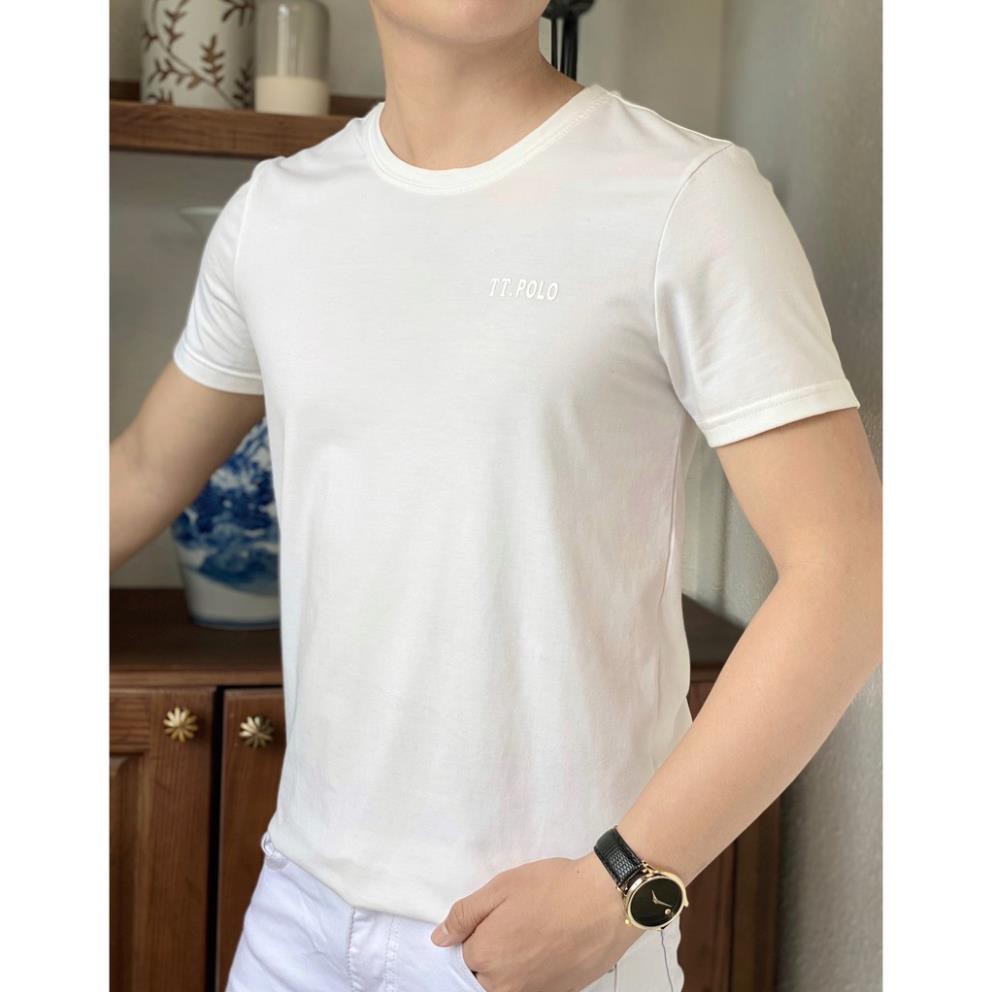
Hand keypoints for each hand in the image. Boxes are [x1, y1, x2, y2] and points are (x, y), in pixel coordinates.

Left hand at [430, 853, 641, 991]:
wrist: (606, 901)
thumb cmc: (552, 888)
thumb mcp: (501, 887)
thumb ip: (465, 914)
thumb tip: (440, 938)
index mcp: (485, 957)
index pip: (465, 953)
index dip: (481, 930)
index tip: (500, 914)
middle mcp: (505, 986)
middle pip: (486, 974)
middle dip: (496, 949)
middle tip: (522, 920)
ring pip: (511, 983)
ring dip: (518, 962)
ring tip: (540, 931)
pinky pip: (536, 986)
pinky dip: (540, 969)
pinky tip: (555, 945)